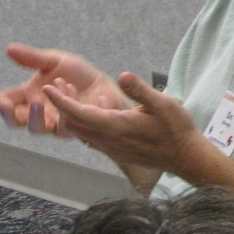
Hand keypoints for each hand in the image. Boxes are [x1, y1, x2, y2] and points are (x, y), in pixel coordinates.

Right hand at [0, 44, 126, 135]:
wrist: (106, 86)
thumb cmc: (79, 76)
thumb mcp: (55, 61)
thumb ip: (32, 58)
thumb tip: (9, 49)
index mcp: (31, 95)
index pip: (9, 101)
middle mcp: (40, 112)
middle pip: (17, 120)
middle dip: (9, 114)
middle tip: (5, 105)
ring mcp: (55, 122)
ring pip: (38, 127)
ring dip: (33, 117)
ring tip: (36, 103)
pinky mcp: (74, 127)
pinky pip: (65, 123)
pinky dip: (65, 105)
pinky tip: (66, 89)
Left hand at [42, 71, 208, 172]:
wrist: (185, 157)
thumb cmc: (176, 129)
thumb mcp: (163, 104)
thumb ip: (140, 90)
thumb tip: (122, 76)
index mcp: (116, 126)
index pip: (79, 113)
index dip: (60, 100)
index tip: (48, 87)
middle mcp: (109, 140)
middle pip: (73, 124)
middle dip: (61, 105)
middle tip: (58, 85)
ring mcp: (111, 148)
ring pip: (80, 133)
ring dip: (71, 115)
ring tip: (70, 95)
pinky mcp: (116, 151)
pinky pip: (90, 138)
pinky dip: (82, 124)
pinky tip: (88, 112)